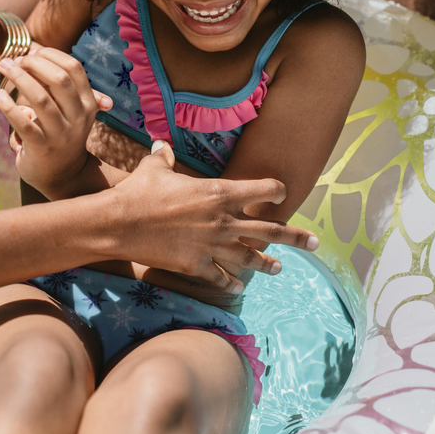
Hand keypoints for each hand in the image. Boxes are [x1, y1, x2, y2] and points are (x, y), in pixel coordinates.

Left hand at [0, 46, 110, 198]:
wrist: (63, 175)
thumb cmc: (59, 132)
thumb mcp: (67, 109)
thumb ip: (54, 82)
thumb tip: (32, 49)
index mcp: (88, 103)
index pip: (74, 68)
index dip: (50, 55)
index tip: (30, 53)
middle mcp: (80, 117)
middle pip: (60, 79)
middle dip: (34, 64)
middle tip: (13, 60)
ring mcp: (62, 134)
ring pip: (42, 99)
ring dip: (19, 78)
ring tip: (2, 68)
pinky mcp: (43, 148)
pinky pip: (24, 124)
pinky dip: (8, 107)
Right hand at [109, 141, 319, 293]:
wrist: (119, 224)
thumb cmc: (138, 192)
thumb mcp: (154, 168)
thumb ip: (164, 157)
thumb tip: (160, 146)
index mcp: (220, 192)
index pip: (264, 190)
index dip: (276, 191)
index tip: (282, 193)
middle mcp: (223, 220)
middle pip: (271, 230)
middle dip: (296, 236)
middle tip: (315, 242)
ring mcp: (212, 245)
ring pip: (250, 258)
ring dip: (268, 264)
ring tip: (280, 268)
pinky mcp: (197, 265)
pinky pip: (220, 277)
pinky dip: (230, 283)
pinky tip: (237, 287)